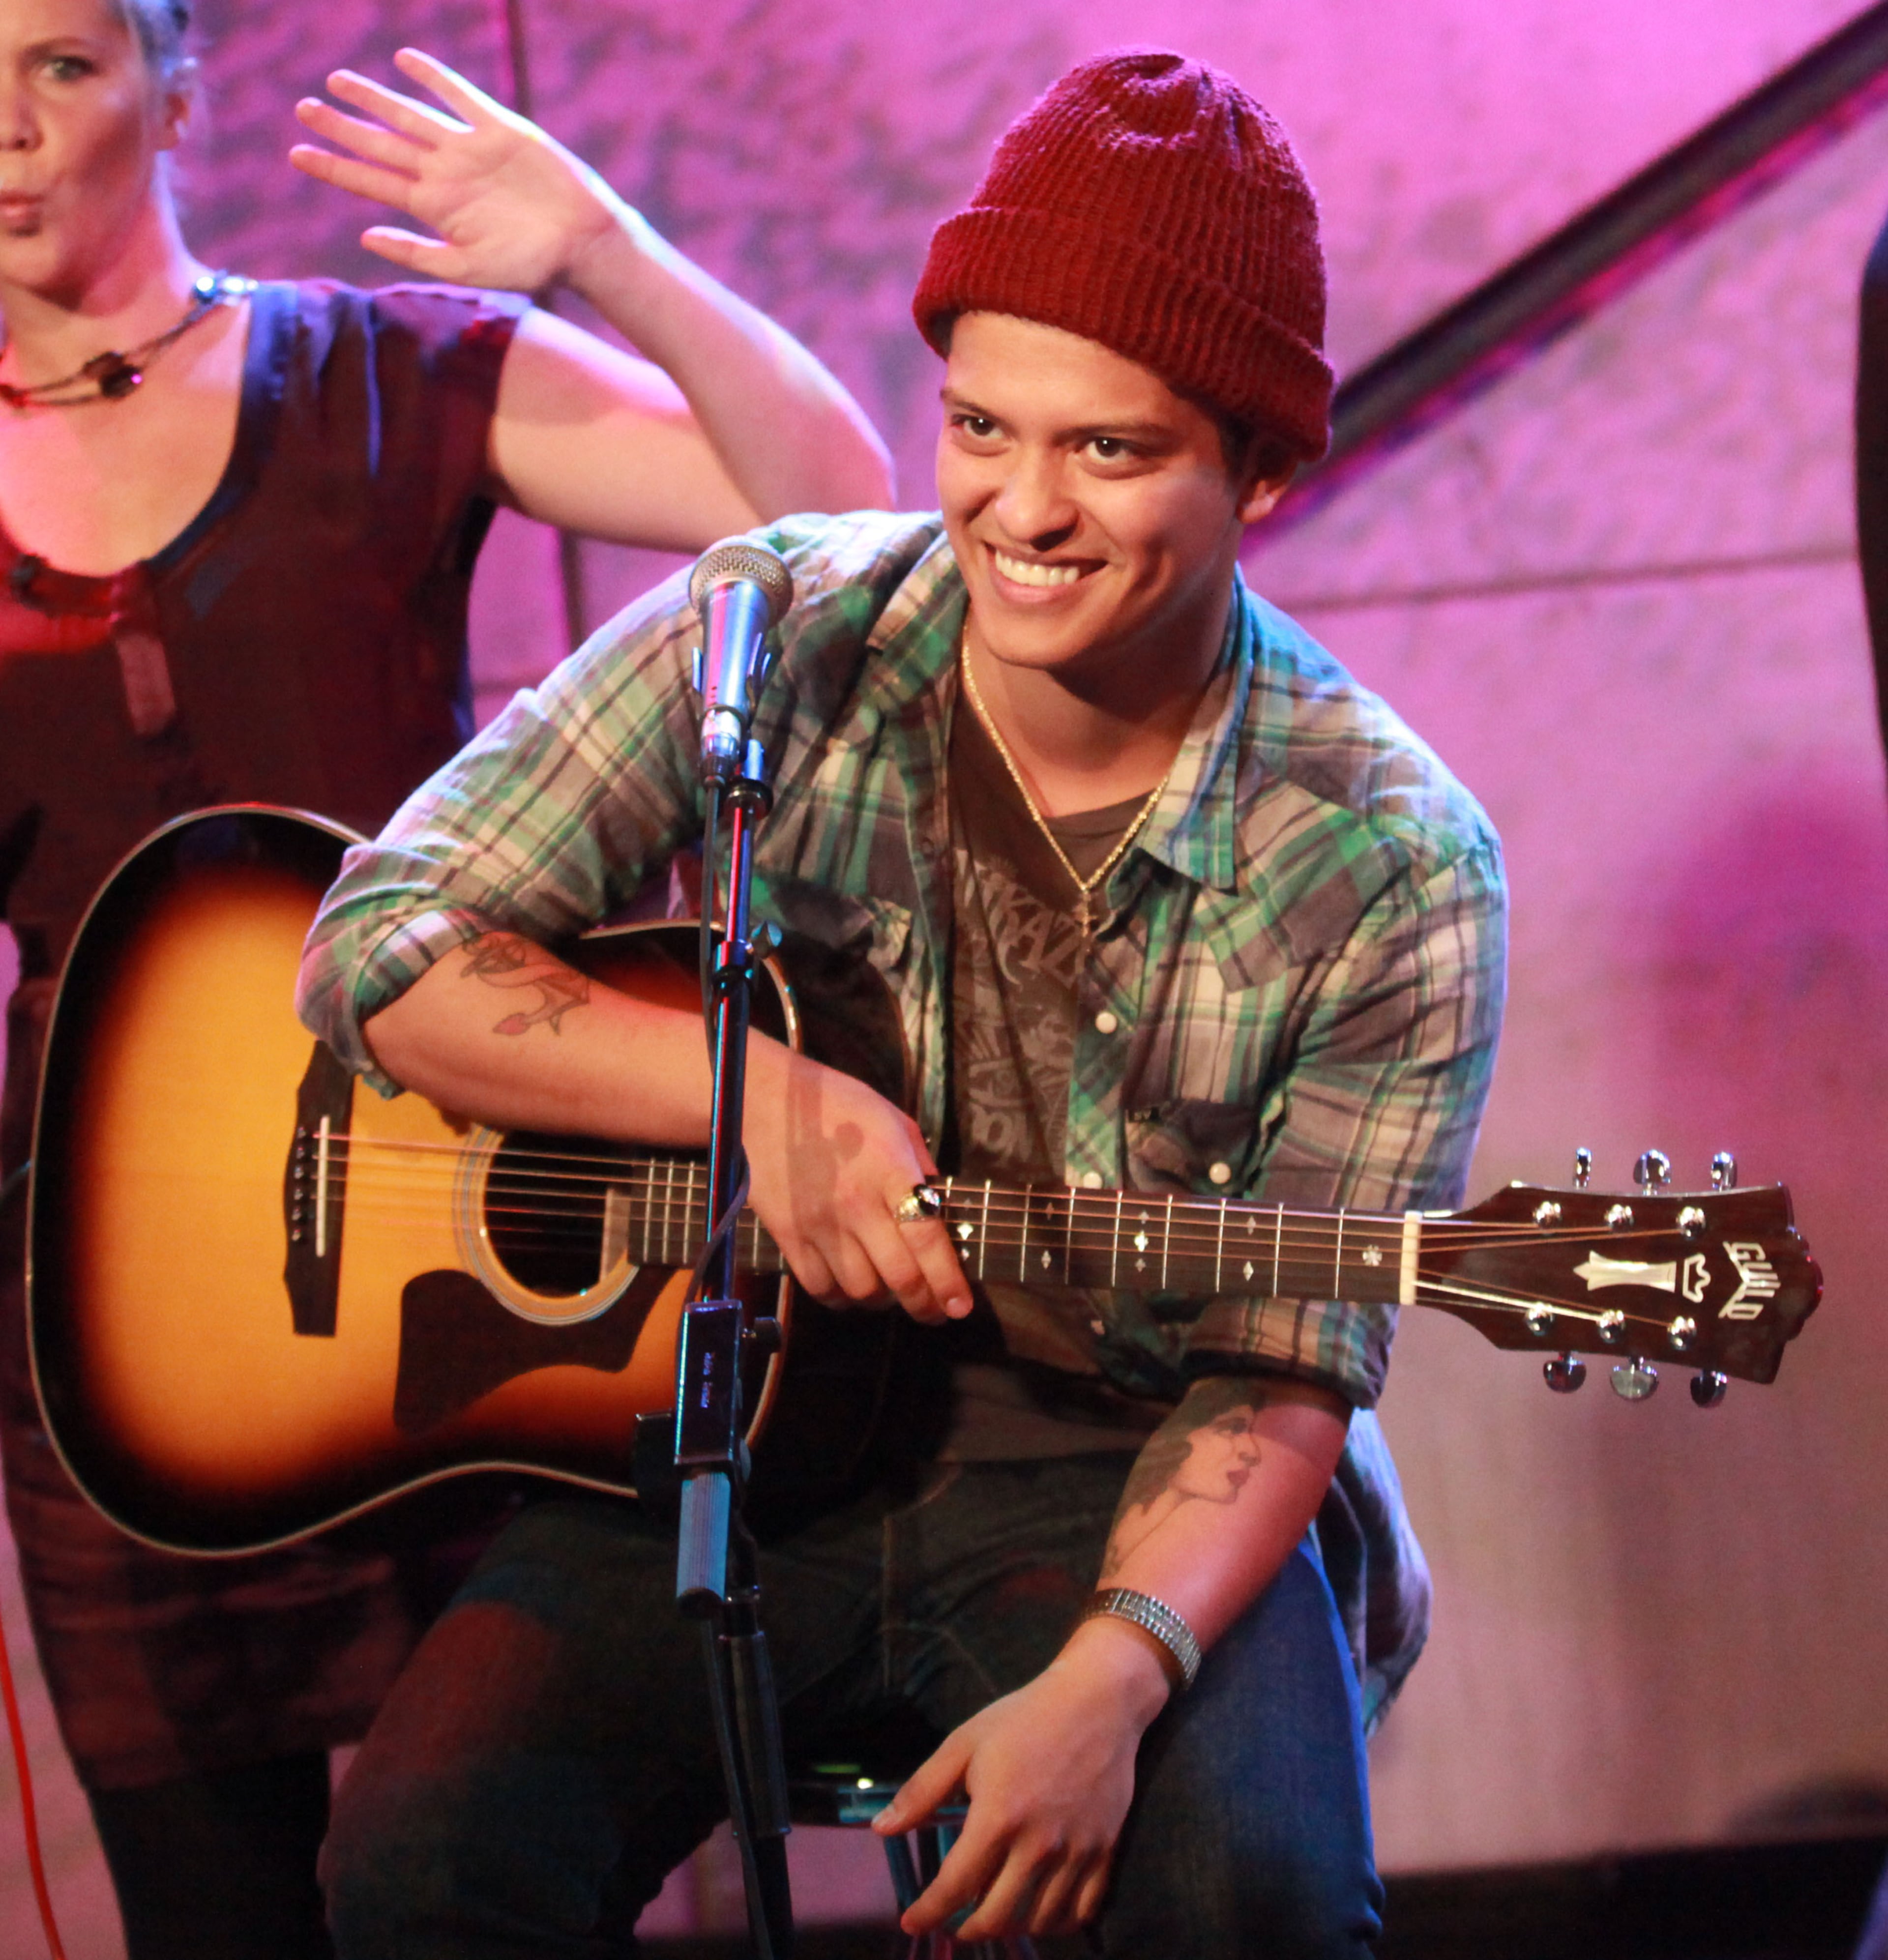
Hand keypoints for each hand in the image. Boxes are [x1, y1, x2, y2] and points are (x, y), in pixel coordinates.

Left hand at [289, 48, 624, 293]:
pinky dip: (433, 77)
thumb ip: (418, 253)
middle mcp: (444, 174)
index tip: (296, 155)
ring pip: (409, 115)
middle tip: (303, 109)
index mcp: (434, 207)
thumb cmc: (531, 265)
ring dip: (374, 98)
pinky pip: (459, 96)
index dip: (334, 167)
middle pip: (381, 144)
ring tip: (337, 81)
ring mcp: (469, 149)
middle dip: (342, 127)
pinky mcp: (499, 129)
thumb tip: (365, 236)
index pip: (372, 182)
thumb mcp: (469, 269)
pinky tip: (405, 60)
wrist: (583, 242)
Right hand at [742, 1039, 969, 1325]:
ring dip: (884, 1300)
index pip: (928, 1240)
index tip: (961, 1306)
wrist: (765, 1101)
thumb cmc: (837, 1106)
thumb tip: (941, 1211)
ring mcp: (820, 1224)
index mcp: (890, 1170)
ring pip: (861, 1290)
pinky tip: (852, 1287)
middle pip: (899, 1277)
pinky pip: (820, 1288)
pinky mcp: (789, 1235)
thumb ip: (921, 1166)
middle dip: (925, 1305)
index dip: (948, 1281)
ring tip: (892, 1291)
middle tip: (935, 1312)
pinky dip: (842, 1299)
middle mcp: (856, 1203)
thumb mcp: (894, 1122)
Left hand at [871, 1623, 1169, 1939]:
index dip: (928, 1913)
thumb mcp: (964, 1744)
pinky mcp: (1105, 1850)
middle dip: (967, 1928)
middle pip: (997, 1916)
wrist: (1097, 1699)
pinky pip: (1082, 1910)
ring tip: (993, 1917)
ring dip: (1011, 1928)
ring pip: (1040, 1920)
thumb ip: (922, 1791)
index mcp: (998, 1818)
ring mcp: (1076, 1851)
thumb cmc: (1024, 1717)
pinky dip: (1057, 1923)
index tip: (911, 1922)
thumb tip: (881, 1830)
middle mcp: (1038, 1845)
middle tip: (954, 1923)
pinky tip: (1040, 1914)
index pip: (955, 1887)